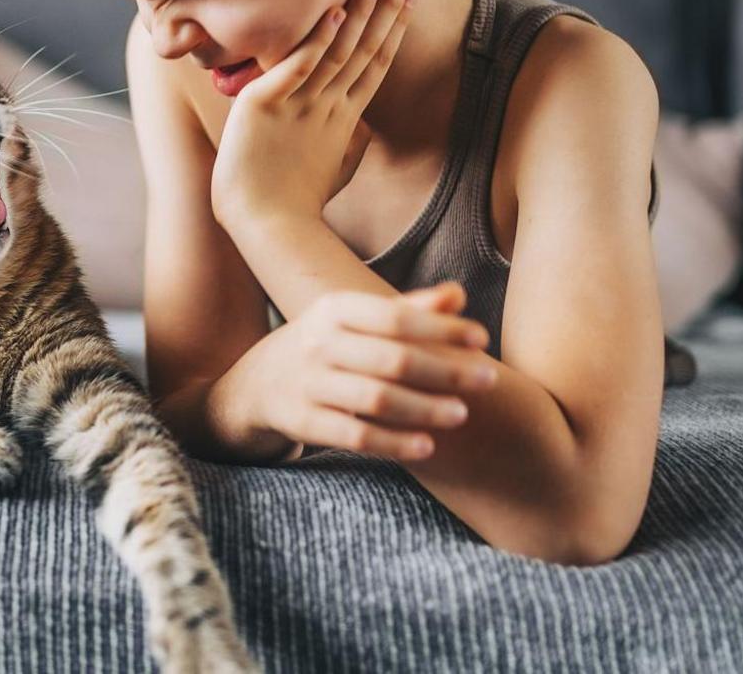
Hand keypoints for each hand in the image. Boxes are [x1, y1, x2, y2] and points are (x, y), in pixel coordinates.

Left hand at [210, 0, 415, 231]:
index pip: (375, 64)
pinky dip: (316, 40)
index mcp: (343, 119)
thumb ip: (350, 144)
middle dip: (386, 9)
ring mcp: (300, 106)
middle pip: (365, 49)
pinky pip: (297, 68)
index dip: (393, 29)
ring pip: (337, 51)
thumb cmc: (294, 202)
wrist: (266, 226)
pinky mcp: (267, 106)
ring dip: (358, 13)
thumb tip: (363, 132)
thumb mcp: (332, 169)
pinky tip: (333, 13)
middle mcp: (328, 107)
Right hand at [240, 281, 497, 460]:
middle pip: (391, 358)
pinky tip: (427, 447)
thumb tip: (459, 295)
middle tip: (488, 380)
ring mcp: (307, 384)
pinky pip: (354, 436)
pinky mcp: (302, 422)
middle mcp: (318, 343)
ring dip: (423, 408)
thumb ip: (406, 309)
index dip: (441, 327)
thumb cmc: (322, 346)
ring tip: (461, 414)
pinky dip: (393, 443)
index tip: (482, 339)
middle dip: (444, 370)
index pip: (395, 316)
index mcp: (335, 309)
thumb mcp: (352, 319)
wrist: (253, 385)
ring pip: (375, 398)